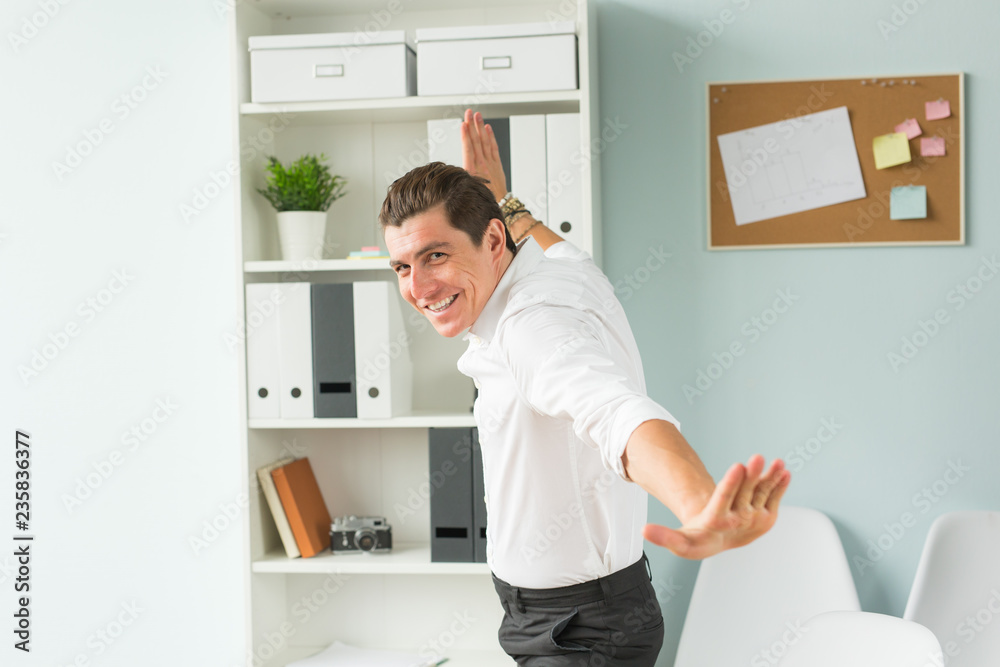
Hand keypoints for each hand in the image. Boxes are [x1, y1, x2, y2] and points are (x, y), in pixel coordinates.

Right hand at [461, 108, 507, 200]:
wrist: (499, 206)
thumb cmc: (482, 199)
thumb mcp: (468, 190)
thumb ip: (463, 177)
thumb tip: (451, 172)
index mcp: (473, 171)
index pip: (468, 149)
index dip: (466, 136)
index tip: (463, 124)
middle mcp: (482, 165)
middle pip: (476, 141)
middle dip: (472, 125)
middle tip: (468, 112)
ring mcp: (491, 164)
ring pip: (485, 141)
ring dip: (480, 127)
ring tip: (477, 115)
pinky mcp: (497, 164)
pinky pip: (494, 148)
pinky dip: (491, 137)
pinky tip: (488, 128)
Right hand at [643, 455, 790, 559]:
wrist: (720, 544)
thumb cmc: (698, 539)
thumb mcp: (680, 542)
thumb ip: (664, 537)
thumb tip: (643, 531)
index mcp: (717, 521)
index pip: (724, 499)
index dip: (731, 483)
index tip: (737, 466)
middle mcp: (739, 520)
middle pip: (745, 493)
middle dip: (752, 475)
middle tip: (756, 458)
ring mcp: (754, 518)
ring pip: (762, 493)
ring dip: (770, 477)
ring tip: (778, 464)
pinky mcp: (766, 515)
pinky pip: (773, 497)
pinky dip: (779, 484)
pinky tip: (784, 471)